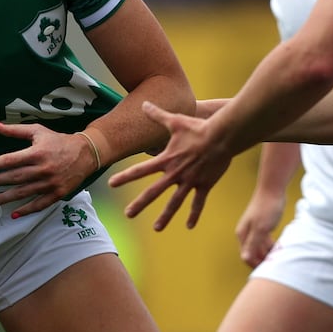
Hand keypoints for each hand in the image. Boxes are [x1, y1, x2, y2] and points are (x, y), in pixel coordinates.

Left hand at [0, 122, 97, 217]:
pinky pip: (39, 204)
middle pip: (14, 177)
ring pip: (23, 193)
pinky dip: (26, 210)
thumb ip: (15, 130)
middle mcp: (43, 169)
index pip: (10, 160)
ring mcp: (50, 183)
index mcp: (37, 153)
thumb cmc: (59, 141)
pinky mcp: (57, 193)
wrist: (86, 153)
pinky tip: (13, 213)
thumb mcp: (38, 131)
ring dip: (5, 198)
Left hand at [107, 101, 233, 230]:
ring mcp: (190, 181)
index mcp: (166, 160)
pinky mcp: (204, 185)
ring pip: (175, 202)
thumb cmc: (198, 128)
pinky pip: (198, 203)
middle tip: (128, 214)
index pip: (140, 170)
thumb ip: (158, 115)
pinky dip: (194, 215)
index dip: (124, 177)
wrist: (221, 137)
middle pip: (153, 192)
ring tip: (156, 228)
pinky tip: (189, 226)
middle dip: (140, 204)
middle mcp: (175, 174)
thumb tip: (144, 103)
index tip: (111, 184)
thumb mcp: (175, 121)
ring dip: (165, 216)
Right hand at [234, 190, 284, 267]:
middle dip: (263, 260)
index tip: (269, 270)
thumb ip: (253, 244)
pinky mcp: (263, 226)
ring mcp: (255, 230)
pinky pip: (266, 241)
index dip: (256, 265)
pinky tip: (280, 247)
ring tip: (280, 256)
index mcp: (243, 234)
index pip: (246, 256)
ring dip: (268, 253)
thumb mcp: (261, 229)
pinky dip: (272, 246)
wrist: (273, 189)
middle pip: (253, 253)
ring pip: (260, 248)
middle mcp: (246, 233)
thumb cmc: (266, 207)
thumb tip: (245, 258)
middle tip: (276, 263)